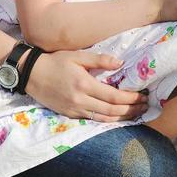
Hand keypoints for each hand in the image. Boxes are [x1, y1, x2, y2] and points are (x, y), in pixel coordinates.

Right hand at [25, 50, 148, 121]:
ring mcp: (74, 110)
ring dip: (122, 118)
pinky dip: (108, 120)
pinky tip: (117, 117)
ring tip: (136, 113)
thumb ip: (100, 60)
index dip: (131, 98)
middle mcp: (80, 100)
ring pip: (104, 118)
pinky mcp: (69, 114)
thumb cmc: (55, 62)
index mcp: (84, 85)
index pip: (114, 96)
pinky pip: (93, 120)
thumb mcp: (77, 56)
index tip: (143, 96)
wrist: (31, 74)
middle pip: (112, 110)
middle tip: (145, 107)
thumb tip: (121, 63)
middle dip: (131, 110)